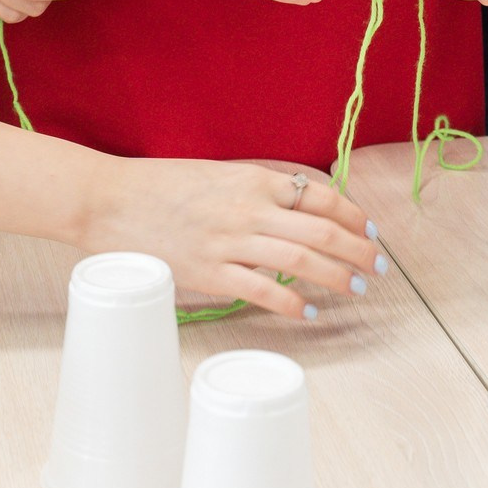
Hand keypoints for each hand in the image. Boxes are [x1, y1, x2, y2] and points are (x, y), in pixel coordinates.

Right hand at [82, 158, 382, 320]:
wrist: (108, 200)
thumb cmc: (161, 185)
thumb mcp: (218, 173)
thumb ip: (258, 188)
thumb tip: (302, 206)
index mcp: (253, 179)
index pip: (321, 196)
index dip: (354, 215)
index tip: (370, 230)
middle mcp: (248, 209)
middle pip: (323, 230)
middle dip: (359, 250)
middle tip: (379, 267)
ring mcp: (229, 242)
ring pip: (302, 261)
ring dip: (338, 276)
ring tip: (356, 288)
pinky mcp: (209, 273)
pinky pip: (262, 292)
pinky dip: (291, 305)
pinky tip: (307, 314)